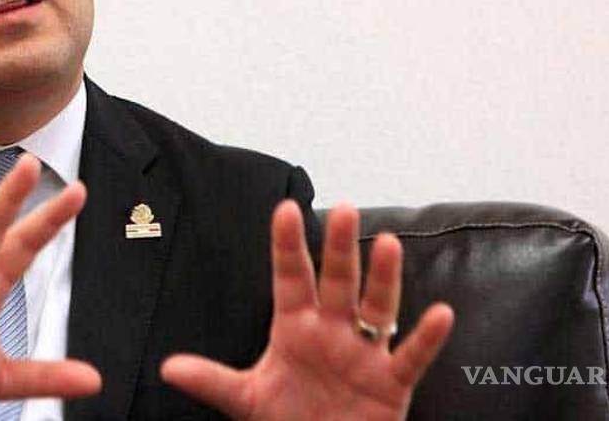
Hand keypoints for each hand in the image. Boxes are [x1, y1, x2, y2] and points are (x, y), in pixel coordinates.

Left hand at [161, 201, 453, 420]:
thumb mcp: (246, 400)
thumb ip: (212, 380)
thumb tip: (168, 368)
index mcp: (296, 329)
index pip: (291, 278)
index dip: (288, 246)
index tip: (285, 209)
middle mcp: (333, 333)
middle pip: (338, 284)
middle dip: (340, 249)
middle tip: (345, 210)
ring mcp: (364, 355)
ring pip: (377, 309)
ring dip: (383, 279)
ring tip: (386, 244)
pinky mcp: (391, 384)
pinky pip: (411, 357)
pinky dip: (426, 338)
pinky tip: (439, 313)